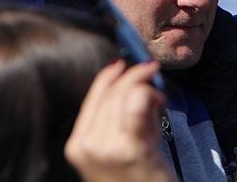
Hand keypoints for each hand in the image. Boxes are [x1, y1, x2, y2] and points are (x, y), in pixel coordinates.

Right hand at [65, 60, 173, 181]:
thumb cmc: (139, 179)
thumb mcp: (117, 149)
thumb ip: (118, 120)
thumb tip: (131, 85)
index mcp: (78, 145)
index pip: (92, 98)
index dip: (109, 77)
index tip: (122, 65)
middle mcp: (87, 146)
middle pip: (111, 93)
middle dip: (134, 78)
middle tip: (151, 74)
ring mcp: (107, 148)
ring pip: (125, 94)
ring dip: (145, 87)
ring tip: (158, 99)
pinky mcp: (131, 149)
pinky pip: (138, 103)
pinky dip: (150, 93)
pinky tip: (158, 99)